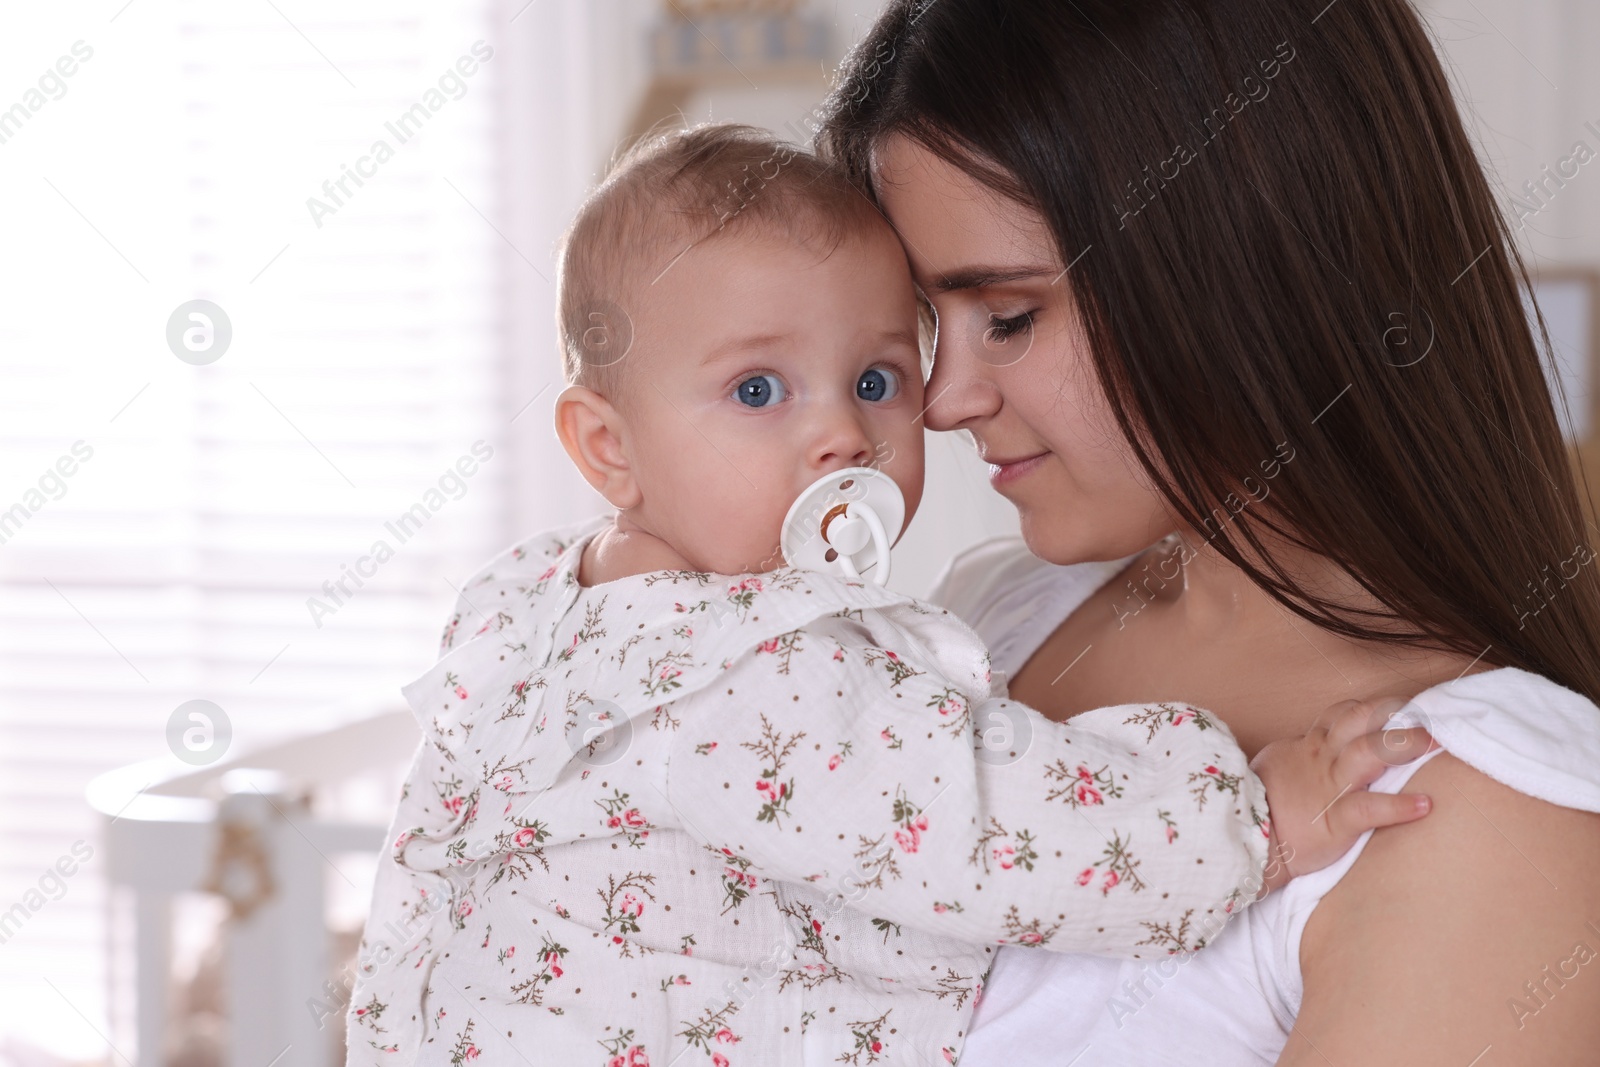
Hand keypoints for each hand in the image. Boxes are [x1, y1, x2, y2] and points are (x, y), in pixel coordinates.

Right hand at [1251, 696, 1436, 895]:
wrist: (1245, 839)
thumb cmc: (1259, 806)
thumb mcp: (1277, 766)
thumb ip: (1302, 755)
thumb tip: (1314, 746)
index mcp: (1310, 747)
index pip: (1345, 714)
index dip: (1376, 708)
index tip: (1403, 711)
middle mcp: (1323, 758)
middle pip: (1361, 720)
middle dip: (1397, 715)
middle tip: (1429, 720)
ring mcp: (1330, 787)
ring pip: (1369, 752)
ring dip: (1405, 744)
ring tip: (1434, 744)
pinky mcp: (1335, 820)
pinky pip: (1369, 808)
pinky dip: (1399, 806)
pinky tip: (1424, 805)